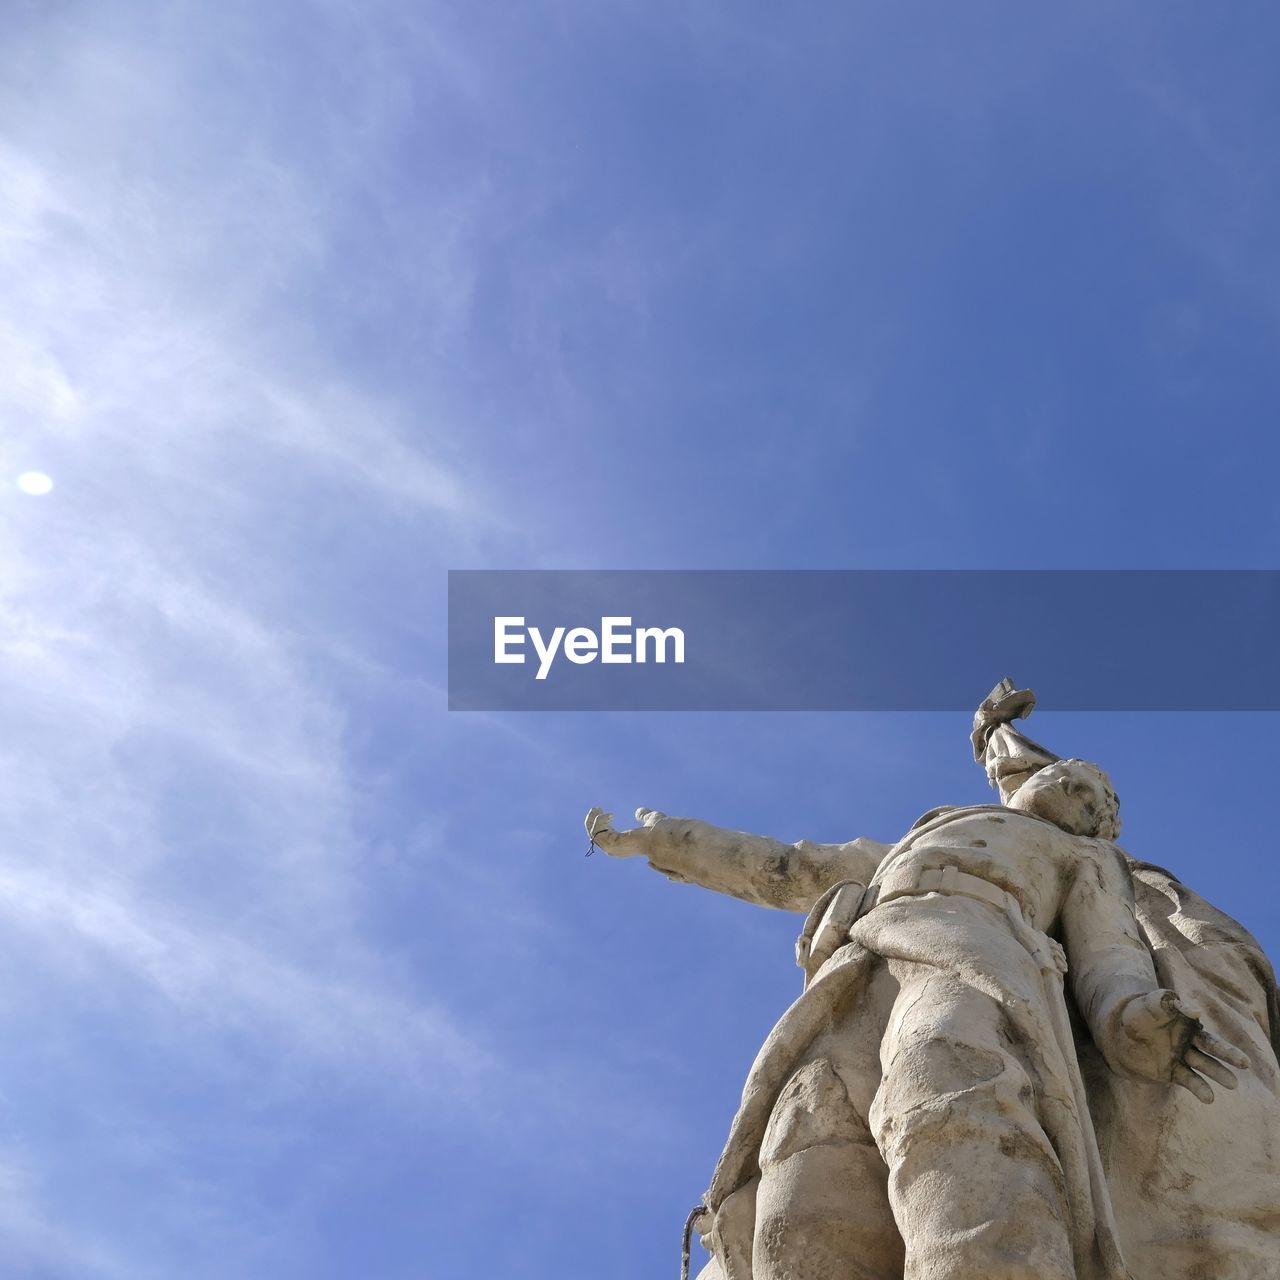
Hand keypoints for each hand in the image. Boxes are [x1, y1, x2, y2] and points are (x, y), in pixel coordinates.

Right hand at [584, 807, 666, 856]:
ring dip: (592, 820)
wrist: (663, 836)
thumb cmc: (660, 831)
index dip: (603, 825)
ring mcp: (613, 849)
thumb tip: (639, 812)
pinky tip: (609, 815)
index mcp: (625, 845)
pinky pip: (596, 834)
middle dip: (592, 822)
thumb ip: (644, 816)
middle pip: (596, 838)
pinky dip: (598, 822)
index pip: (606, 838)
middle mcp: (617, 850)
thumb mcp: (651, 819)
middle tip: (597, 808)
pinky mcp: (612, 845)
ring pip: (594, 835)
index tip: (609, 813)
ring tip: (598, 809)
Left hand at [1115, 989, 1249, 1102]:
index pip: (1205, 1030)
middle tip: (1245, 1063)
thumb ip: (1171, 1003)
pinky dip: (1199, 1089)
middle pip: (1212, 1048)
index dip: (1210, 1034)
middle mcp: (1190, 1041)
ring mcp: (1182, 1057)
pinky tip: (1209, 1098)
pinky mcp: (1172, 1072)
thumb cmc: (1139, 1011)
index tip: (1200, 1017)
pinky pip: (1188, 1080)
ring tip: (1232, 1083)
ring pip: (1204, 1066)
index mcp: (1189, 1023)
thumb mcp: (1152, 1003)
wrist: (1119, 1032)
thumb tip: (1196, 1010)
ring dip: (1217, 1074)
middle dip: (1228, 1055)